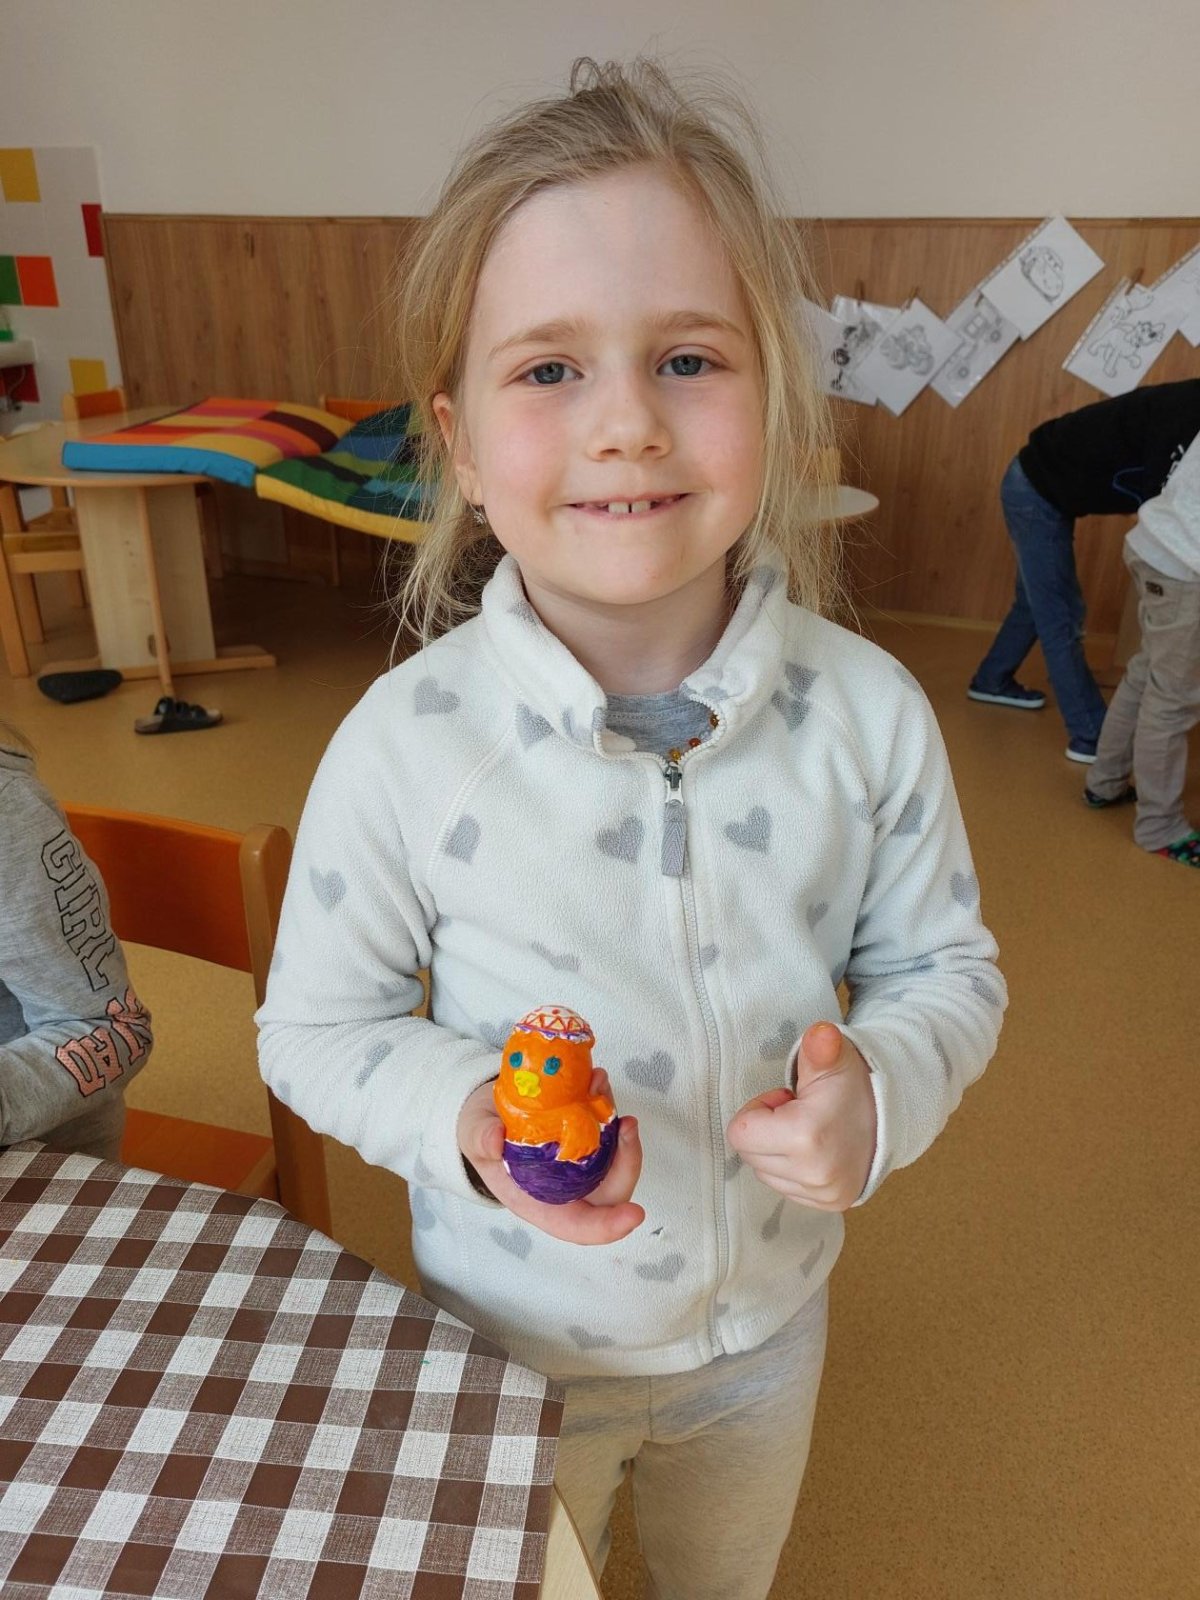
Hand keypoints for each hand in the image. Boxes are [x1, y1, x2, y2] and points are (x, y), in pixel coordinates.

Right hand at [457, 1068, 644, 1243]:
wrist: (485, 1109)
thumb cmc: (481, 1135)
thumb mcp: (473, 1137)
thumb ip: (480, 1139)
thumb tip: (494, 1140)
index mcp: (541, 1202)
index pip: (581, 1226)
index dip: (609, 1226)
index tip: (635, 1214)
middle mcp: (568, 1186)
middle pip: (612, 1190)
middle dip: (628, 1160)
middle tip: (628, 1126)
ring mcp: (582, 1159)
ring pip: (616, 1155)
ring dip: (619, 1125)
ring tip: (601, 1087)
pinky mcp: (587, 1132)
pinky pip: (608, 1124)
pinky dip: (606, 1102)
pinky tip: (596, 1079)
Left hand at [727, 1022, 876, 1210]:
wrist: (891, 1116)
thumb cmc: (854, 1085)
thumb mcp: (835, 1059)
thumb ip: (819, 1048)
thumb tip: (822, 1034)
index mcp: (806, 1137)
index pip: (740, 1132)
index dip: (758, 1110)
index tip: (786, 1100)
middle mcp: (814, 1174)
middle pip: (749, 1155)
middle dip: (766, 1130)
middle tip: (797, 1113)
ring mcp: (823, 1194)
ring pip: (764, 1173)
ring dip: (777, 1151)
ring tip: (808, 1131)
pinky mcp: (828, 1205)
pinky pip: (785, 1188)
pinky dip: (791, 1168)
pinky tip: (815, 1150)